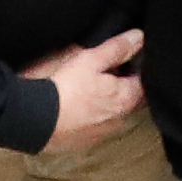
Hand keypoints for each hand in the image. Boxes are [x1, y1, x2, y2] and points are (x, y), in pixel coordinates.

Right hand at [23, 29, 147, 151]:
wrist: (37, 119)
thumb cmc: (68, 88)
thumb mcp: (92, 59)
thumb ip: (117, 48)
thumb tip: (140, 37)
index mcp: (125, 99)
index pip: (143, 84)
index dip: (138, 70)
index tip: (130, 61)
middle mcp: (118, 120)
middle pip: (127, 100)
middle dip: (122, 88)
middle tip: (109, 73)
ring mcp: (100, 134)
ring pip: (110, 115)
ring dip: (104, 104)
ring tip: (90, 90)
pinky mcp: (82, 143)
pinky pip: (92, 127)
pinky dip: (88, 118)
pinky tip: (76, 109)